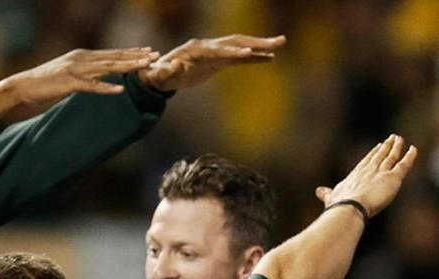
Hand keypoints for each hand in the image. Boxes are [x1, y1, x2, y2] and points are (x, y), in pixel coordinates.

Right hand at [3, 48, 160, 104]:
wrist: (23, 85)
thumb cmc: (45, 83)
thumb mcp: (68, 74)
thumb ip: (84, 73)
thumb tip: (97, 78)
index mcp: (82, 55)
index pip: (112, 53)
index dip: (131, 52)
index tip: (148, 52)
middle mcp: (82, 58)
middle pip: (114, 57)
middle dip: (136, 56)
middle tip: (156, 56)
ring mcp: (76, 69)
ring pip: (108, 68)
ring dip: (128, 67)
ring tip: (145, 67)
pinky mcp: (69, 82)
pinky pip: (92, 86)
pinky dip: (107, 88)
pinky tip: (121, 89)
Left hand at [141, 35, 284, 90]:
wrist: (158, 75)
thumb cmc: (157, 76)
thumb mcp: (159, 76)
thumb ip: (166, 71)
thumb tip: (176, 65)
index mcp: (196, 49)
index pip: (218, 49)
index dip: (233, 51)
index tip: (249, 53)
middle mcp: (208, 46)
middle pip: (235, 41)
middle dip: (256, 42)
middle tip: (278, 41)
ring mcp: (215, 52)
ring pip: (241, 46)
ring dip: (260, 45)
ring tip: (281, 44)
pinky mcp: (218, 60)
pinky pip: (239, 58)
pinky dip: (254, 57)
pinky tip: (269, 58)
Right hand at [316, 134, 418, 216]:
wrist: (349, 206)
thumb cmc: (339, 205)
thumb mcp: (332, 197)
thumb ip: (327, 193)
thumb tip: (318, 191)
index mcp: (356, 174)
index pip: (367, 161)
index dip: (373, 154)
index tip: (377, 146)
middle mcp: (369, 170)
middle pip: (379, 155)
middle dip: (385, 147)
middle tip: (391, 138)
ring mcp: (382, 172)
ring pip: (391, 157)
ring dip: (396, 147)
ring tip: (400, 139)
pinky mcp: (393, 177)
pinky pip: (404, 164)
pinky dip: (410, 156)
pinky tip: (414, 149)